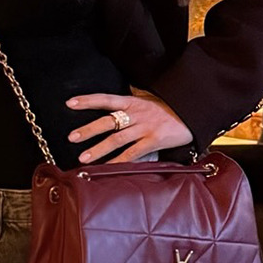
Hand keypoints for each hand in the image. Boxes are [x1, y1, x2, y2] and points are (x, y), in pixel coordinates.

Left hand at [66, 89, 192, 163]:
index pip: (105, 99)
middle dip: (88, 129)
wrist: (192, 111)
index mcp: (132, 101)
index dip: (87, 100)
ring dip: (99, 149)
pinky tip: (108, 168)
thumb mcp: (147, 97)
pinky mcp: (154, 141)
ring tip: (83, 157)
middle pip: (108, 121)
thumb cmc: (167, 106)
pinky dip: (120, 161)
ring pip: (117, 139)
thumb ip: (130, 97)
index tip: (70, 103)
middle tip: (71, 137)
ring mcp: (145, 128)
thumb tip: (115, 95)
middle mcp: (136, 113)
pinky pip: (133, 153)